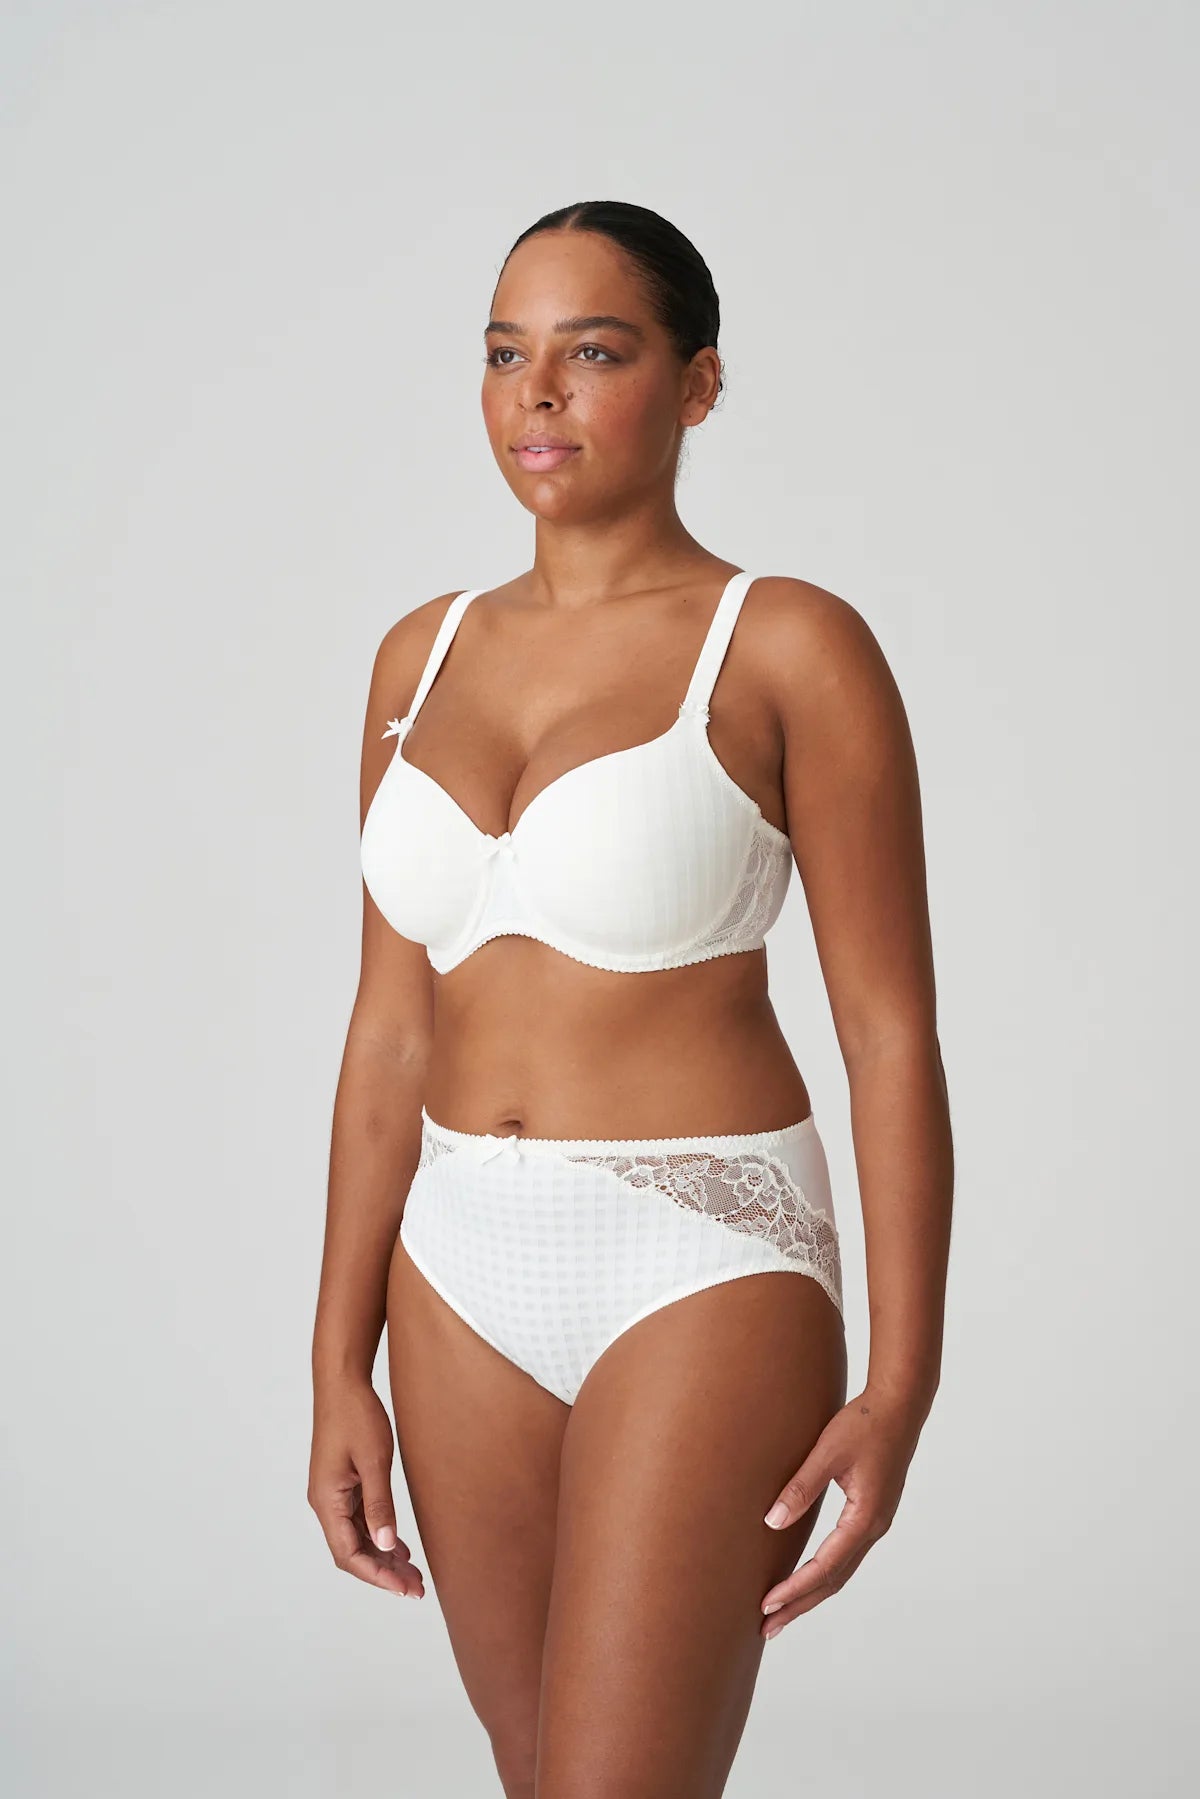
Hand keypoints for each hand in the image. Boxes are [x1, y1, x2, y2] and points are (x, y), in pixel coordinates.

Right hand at [308, 1376, 424, 1598]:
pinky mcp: (342, 1484)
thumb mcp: (374, 1460)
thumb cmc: (357, 1415)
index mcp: (326, 1500)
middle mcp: (325, 1502)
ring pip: (356, 1537)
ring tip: (413, 1572)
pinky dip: (378, 1535)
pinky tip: (398, 1544)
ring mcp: (332, 1493)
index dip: (376, 1575)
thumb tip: (385, 1545)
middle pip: (351, 1551)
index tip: (404, 1588)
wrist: (342, 1382)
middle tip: (416, 1588)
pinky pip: (358, 1520)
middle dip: (382, 1572)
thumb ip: (379, 1504)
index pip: (348, 1554)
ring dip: (382, 1556)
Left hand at [759, 1383, 926, 1637]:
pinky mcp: (872, 1513)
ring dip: (812, 1592)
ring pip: (841, 1570)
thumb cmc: (864, 1424)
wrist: (901, 1405)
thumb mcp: (827, 1452)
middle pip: (833, 1580)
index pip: (824, 1567)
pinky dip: (824, 1572)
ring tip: (782, 1611)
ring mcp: (876, 1522)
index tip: (766, 1606)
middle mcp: (874, 1528)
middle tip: (768, 1628)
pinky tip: (808, 1575)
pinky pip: (846, 1554)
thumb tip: (772, 1522)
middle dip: (800, 1605)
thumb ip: (800, 1487)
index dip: (794, 1589)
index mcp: (864, 1518)